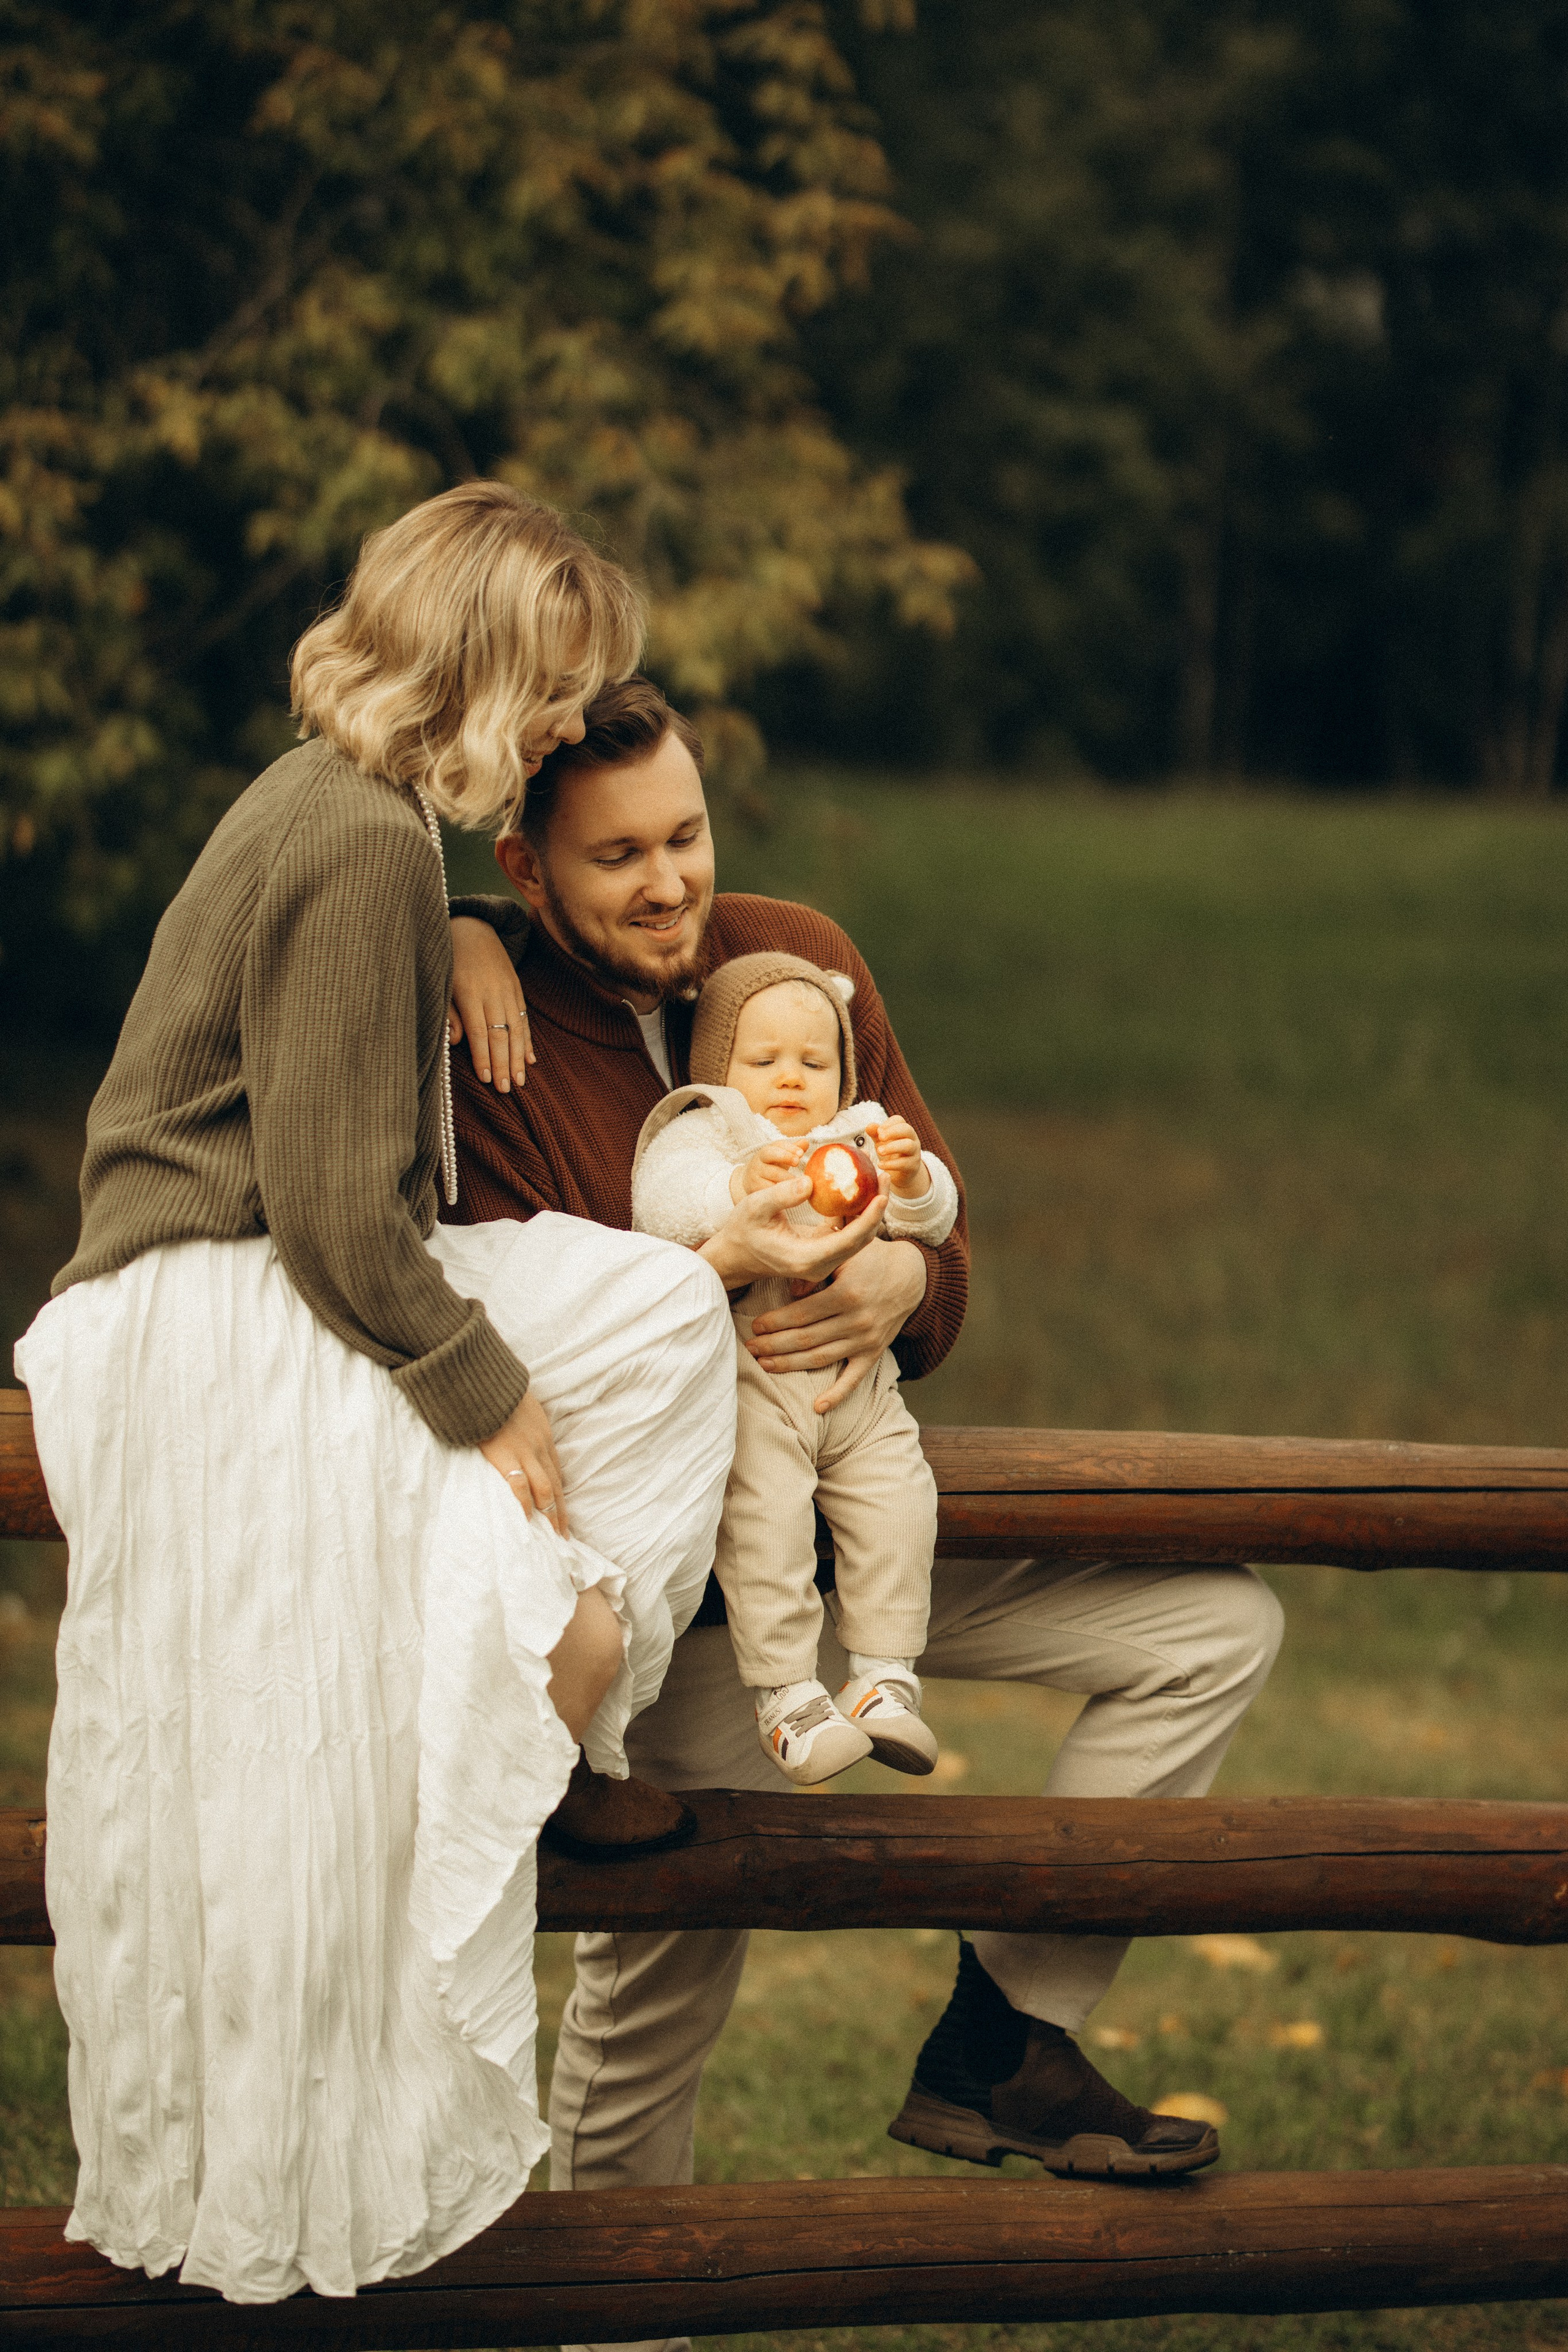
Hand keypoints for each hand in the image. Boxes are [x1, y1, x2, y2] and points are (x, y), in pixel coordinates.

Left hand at [449, 916, 533, 1092]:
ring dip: (518, 1057)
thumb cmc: (449, 960)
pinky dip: (527, 1040)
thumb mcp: (441, 983)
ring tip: (521, 1081)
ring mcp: (508, 990)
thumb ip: (448, 1013)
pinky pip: (524, 1019)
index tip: (487, 1079)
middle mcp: (493, 992)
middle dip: (504, 1064)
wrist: (472, 928)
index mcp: (470, 992)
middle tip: (507, 1089)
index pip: (479, 1032)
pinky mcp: (517, 989)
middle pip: (501, 1035)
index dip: (484, 1057)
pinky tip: (530, 1059)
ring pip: (516, 1029)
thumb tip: (455, 1042)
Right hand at [479, 1390, 567, 1532]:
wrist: (485, 1382)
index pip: (556, 1471)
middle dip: (561, 1511)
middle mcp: (540, 1447)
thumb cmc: (497, 1391)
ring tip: (553, 1535)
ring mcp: (525, 1452)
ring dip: (551, 1514)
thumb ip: (521, 1424)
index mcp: (542, 1436)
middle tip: (564, 1535)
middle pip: (556, 1485)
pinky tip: (527, 1521)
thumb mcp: (520, 1406)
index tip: (562, 1512)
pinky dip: (525, 1505)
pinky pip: (520, 1486)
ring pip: (546, 1490)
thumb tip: (513, 1434)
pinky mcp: (506, 1456)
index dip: (560, 1494)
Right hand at [698, 1167, 889, 1290]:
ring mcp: (824, 1261)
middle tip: (884, 1175)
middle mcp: (820, 1265)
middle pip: (862, 1238)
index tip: (882, 1194)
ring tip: (877, 1177)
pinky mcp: (824, 1251)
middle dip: (877, 1207)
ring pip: (858, 1236)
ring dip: (870, 1208)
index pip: (849, 1240)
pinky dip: (857, 1212)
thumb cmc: (743, 1230)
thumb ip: (781, 1195)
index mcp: (806, 1258)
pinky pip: (848, 1232)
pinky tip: (859, 1188)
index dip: (869, 1217)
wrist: (736, 1254)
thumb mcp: (754, 1207)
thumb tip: (810, 1183)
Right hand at [735, 1137, 805, 1199]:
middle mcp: (758, 1162)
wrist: (750, 1182)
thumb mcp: (780, 1158)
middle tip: (798, 1162)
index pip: (776, 1145)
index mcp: (765, 1152)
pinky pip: (769, 1188)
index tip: (801, 1153)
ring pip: (772, 1173)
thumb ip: (792, 1150)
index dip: (789, 1148)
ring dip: (787, 1176)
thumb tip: (806, 1142)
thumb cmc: (770, 1168)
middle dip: (786, 1157)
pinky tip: (792, 1192)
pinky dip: (781, 1190)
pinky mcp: (755, 1189)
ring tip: (801, 1179)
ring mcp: (755, 1175)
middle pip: (771, 1155)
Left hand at [747, 1236, 927, 1411]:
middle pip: (806, 1339)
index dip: (775, 1322)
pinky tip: (816, 1407)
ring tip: (764, 1366)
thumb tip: (792, 1292)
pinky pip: (854, 1379)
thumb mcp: (845, 1252)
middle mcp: (857, 1320)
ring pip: (821, 1358)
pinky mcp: (874, 1352)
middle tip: (749, 1348)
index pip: (801, 1313)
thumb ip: (817, 1268)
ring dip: (790, 1365)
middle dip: (773, 1345)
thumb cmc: (870, 1258)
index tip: (755, 1326)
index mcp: (846, 1293)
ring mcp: (866, 1340)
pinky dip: (837, 1395)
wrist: (912, 1274)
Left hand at [870, 1116, 929, 1200]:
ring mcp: (914, 1153)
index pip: (899, 1120)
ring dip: (892, 1147)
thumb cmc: (891, 1155)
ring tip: (879, 1151)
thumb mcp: (882, 1143)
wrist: (902, 1175)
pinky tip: (880, 1165)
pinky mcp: (913, 1167)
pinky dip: (891, 1164)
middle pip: (907, 1129)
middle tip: (880, 1137)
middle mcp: (912, 1140)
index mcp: (903, 1131)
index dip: (888, 1123)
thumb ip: (875, 1134)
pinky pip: (904, 1163)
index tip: (878, 1131)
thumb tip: (869, 1126)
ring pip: (908, 1145)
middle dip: (892, 1132)